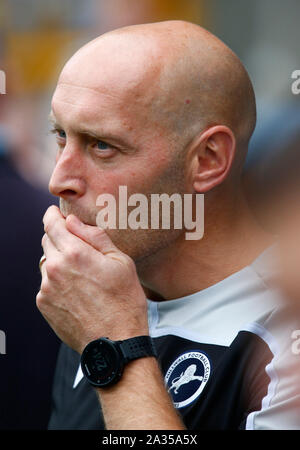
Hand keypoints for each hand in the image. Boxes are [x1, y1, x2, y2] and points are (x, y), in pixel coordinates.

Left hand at [36, 205, 148, 352]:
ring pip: (46, 263)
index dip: (53, 215)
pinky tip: (77, 291)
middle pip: (47, 241)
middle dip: (59, 238)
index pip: (51, 224)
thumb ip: (94, 237)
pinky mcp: (44, 305)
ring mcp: (46, 289)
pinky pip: (46, 284)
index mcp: (75, 254)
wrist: (115, 342)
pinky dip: (57, 281)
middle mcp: (55, 269)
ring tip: (81, 274)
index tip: (55, 213)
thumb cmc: (124, 301)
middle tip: (78, 246)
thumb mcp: (121, 262)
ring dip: (58, 261)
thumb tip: (72, 221)